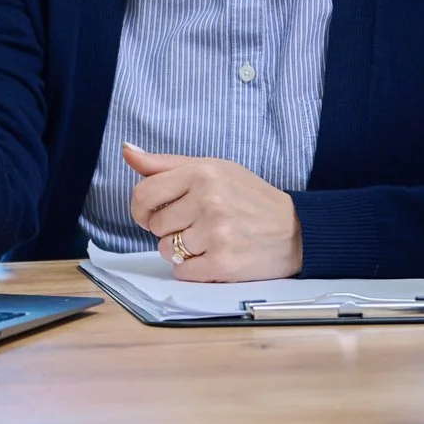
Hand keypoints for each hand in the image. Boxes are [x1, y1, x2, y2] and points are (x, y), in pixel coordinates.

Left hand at [123, 143, 301, 280]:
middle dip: (167, 229)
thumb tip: (127, 151)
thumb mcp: (213, 168)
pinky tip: (212, 256)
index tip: (152, 214)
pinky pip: (182, 272)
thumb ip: (166, 164)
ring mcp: (216, 233)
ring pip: (165, 250)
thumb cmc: (249, 197)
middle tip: (194, 225)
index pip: (143, 194)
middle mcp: (209, 200)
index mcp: (203, 173)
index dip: (141, 209)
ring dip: (179, 251)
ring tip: (206, 240)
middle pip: (154, 224)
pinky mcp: (223, 263)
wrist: (296, 229)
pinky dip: (192, 269)